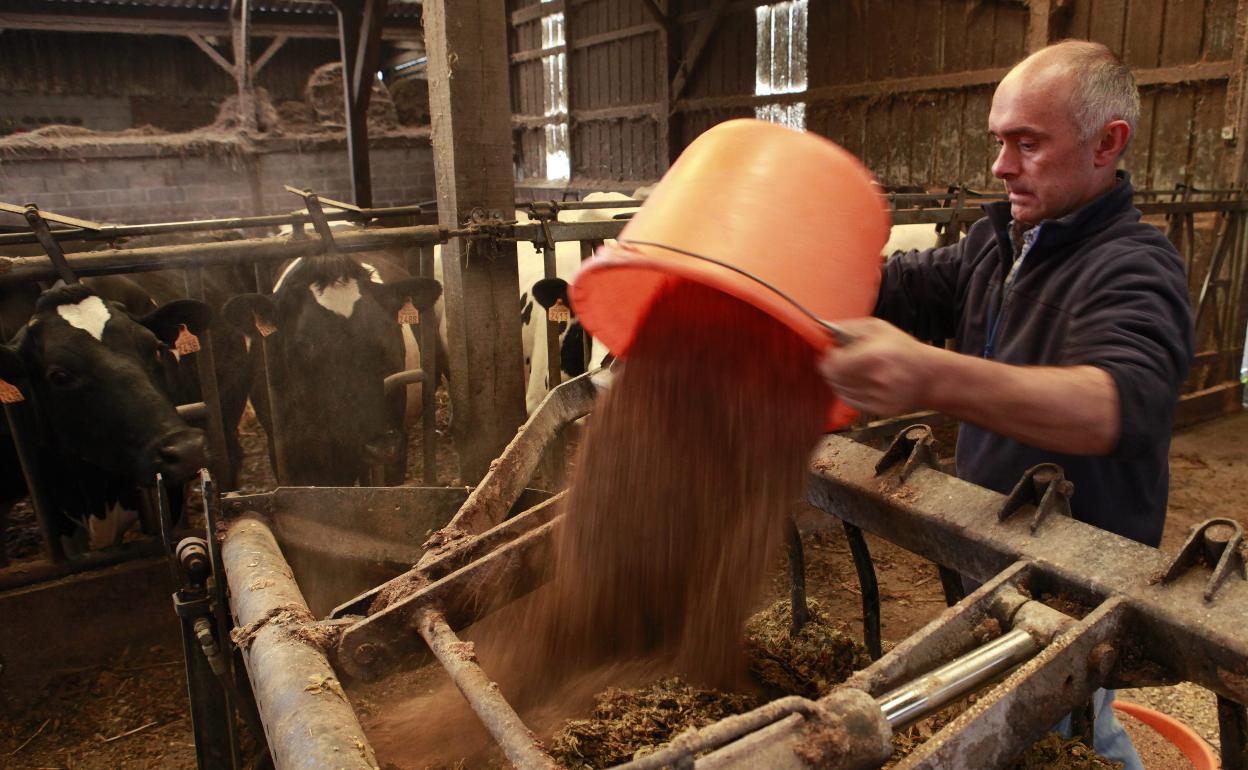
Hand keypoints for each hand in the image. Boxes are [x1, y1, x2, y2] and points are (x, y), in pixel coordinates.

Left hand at [817, 318, 933, 415]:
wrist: (928, 377)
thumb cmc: (902, 349)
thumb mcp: (878, 328)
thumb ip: (849, 328)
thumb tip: (822, 331)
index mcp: (878, 356)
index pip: (836, 364)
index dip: (828, 359)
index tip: (831, 353)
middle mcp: (878, 379)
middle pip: (835, 379)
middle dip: (832, 369)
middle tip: (840, 362)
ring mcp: (879, 398)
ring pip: (840, 391)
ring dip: (840, 380)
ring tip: (853, 371)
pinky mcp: (879, 410)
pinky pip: (850, 402)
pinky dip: (848, 392)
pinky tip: (859, 382)